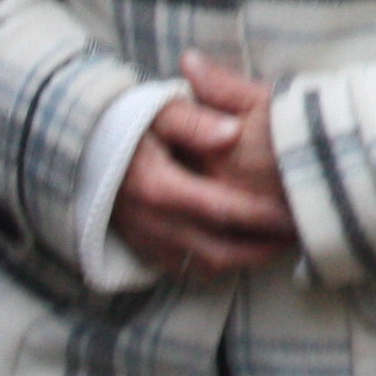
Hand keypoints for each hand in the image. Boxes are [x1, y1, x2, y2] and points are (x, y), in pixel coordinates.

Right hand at [112, 52, 296, 278]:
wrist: (80, 142)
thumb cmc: (128, 119)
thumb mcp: (160, 108)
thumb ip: (195, 120)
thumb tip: (231, 134)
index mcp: (157, 185)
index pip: (220, 210)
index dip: (261, 217)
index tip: (294, 216)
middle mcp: (149, 220)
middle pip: (216, 251)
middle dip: (260, 249)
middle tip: (295, 238)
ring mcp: (142, 238)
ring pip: (200, 266)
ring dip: (241, 261)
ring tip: (275, 246)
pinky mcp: (139, 246)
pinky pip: (182, 268)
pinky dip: (213, 263)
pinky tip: (238, 249)